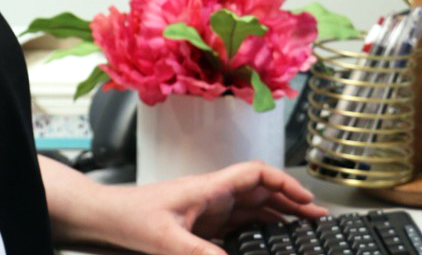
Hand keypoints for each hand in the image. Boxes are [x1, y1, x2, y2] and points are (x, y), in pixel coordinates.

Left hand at [41, 157, 326, 254]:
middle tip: (318, 218)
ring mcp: (206, 209)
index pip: (254, 174)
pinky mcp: (200, 223)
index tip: (307, 200)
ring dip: (278, 213)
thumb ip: (199, 253)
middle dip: (290, 200)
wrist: (103, 218)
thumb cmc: (129, 218)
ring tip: (304, 227)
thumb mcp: (166, 240)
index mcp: (207, 188)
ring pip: (251, 206)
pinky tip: (270, 239)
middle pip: (259, 190)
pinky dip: (259, 226)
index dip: (284, 184)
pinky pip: (237, 222)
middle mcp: (211, 195)